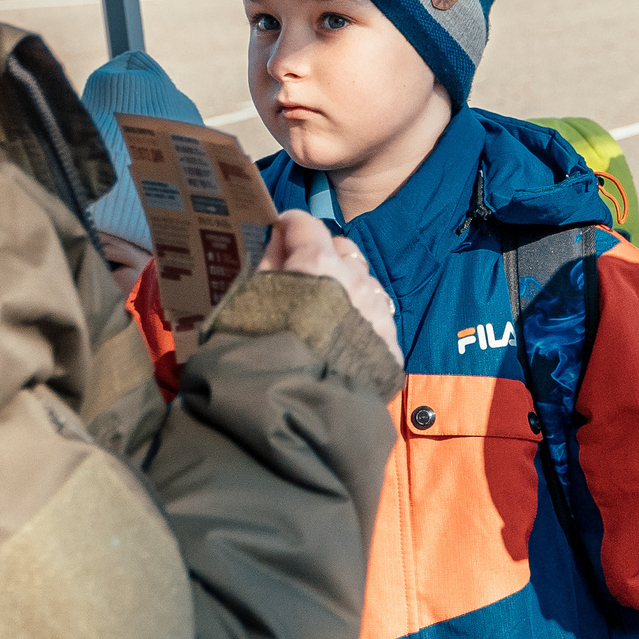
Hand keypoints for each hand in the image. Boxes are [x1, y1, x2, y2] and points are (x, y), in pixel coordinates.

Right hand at [257, 210, 401, 366]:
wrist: (295, 414)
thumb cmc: (260, 354)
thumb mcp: (249, 303)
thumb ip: (267, 264)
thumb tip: (277, 238)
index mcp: (317, 263)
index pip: (305, 225)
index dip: (289, 226)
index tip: (278, 233)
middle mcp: (355, 280)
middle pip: (343, 250)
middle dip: (323, 253)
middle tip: (302, 273)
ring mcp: (377, 312)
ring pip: (366, 283)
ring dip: (347, 286)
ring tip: (325, 309)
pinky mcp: (390, 346)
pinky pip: (378, 318)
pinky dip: (362, 319)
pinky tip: (344, 338)